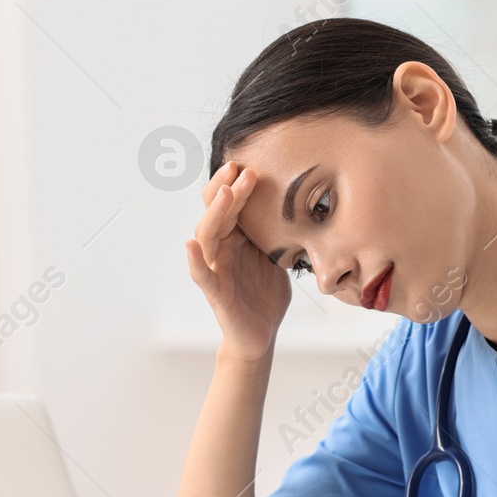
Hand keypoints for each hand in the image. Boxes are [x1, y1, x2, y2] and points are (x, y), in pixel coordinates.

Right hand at [186, 162, 292, 359]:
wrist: (262, 333)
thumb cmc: (267, 293)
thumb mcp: (279, 256)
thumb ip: (281, 232)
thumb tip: (305, 203)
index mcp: (237, 238)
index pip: (231, 204)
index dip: (237, 184)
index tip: (249, 163)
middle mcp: (222, 248)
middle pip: (217, 212)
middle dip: (227, 189)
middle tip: (240, 168)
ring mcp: (216, 268)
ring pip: (206, 235)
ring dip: (215, 212)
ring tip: (225, 193)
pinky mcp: (215, 292)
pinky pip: (201, 274)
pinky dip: (194, 259)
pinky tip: (190, 244)